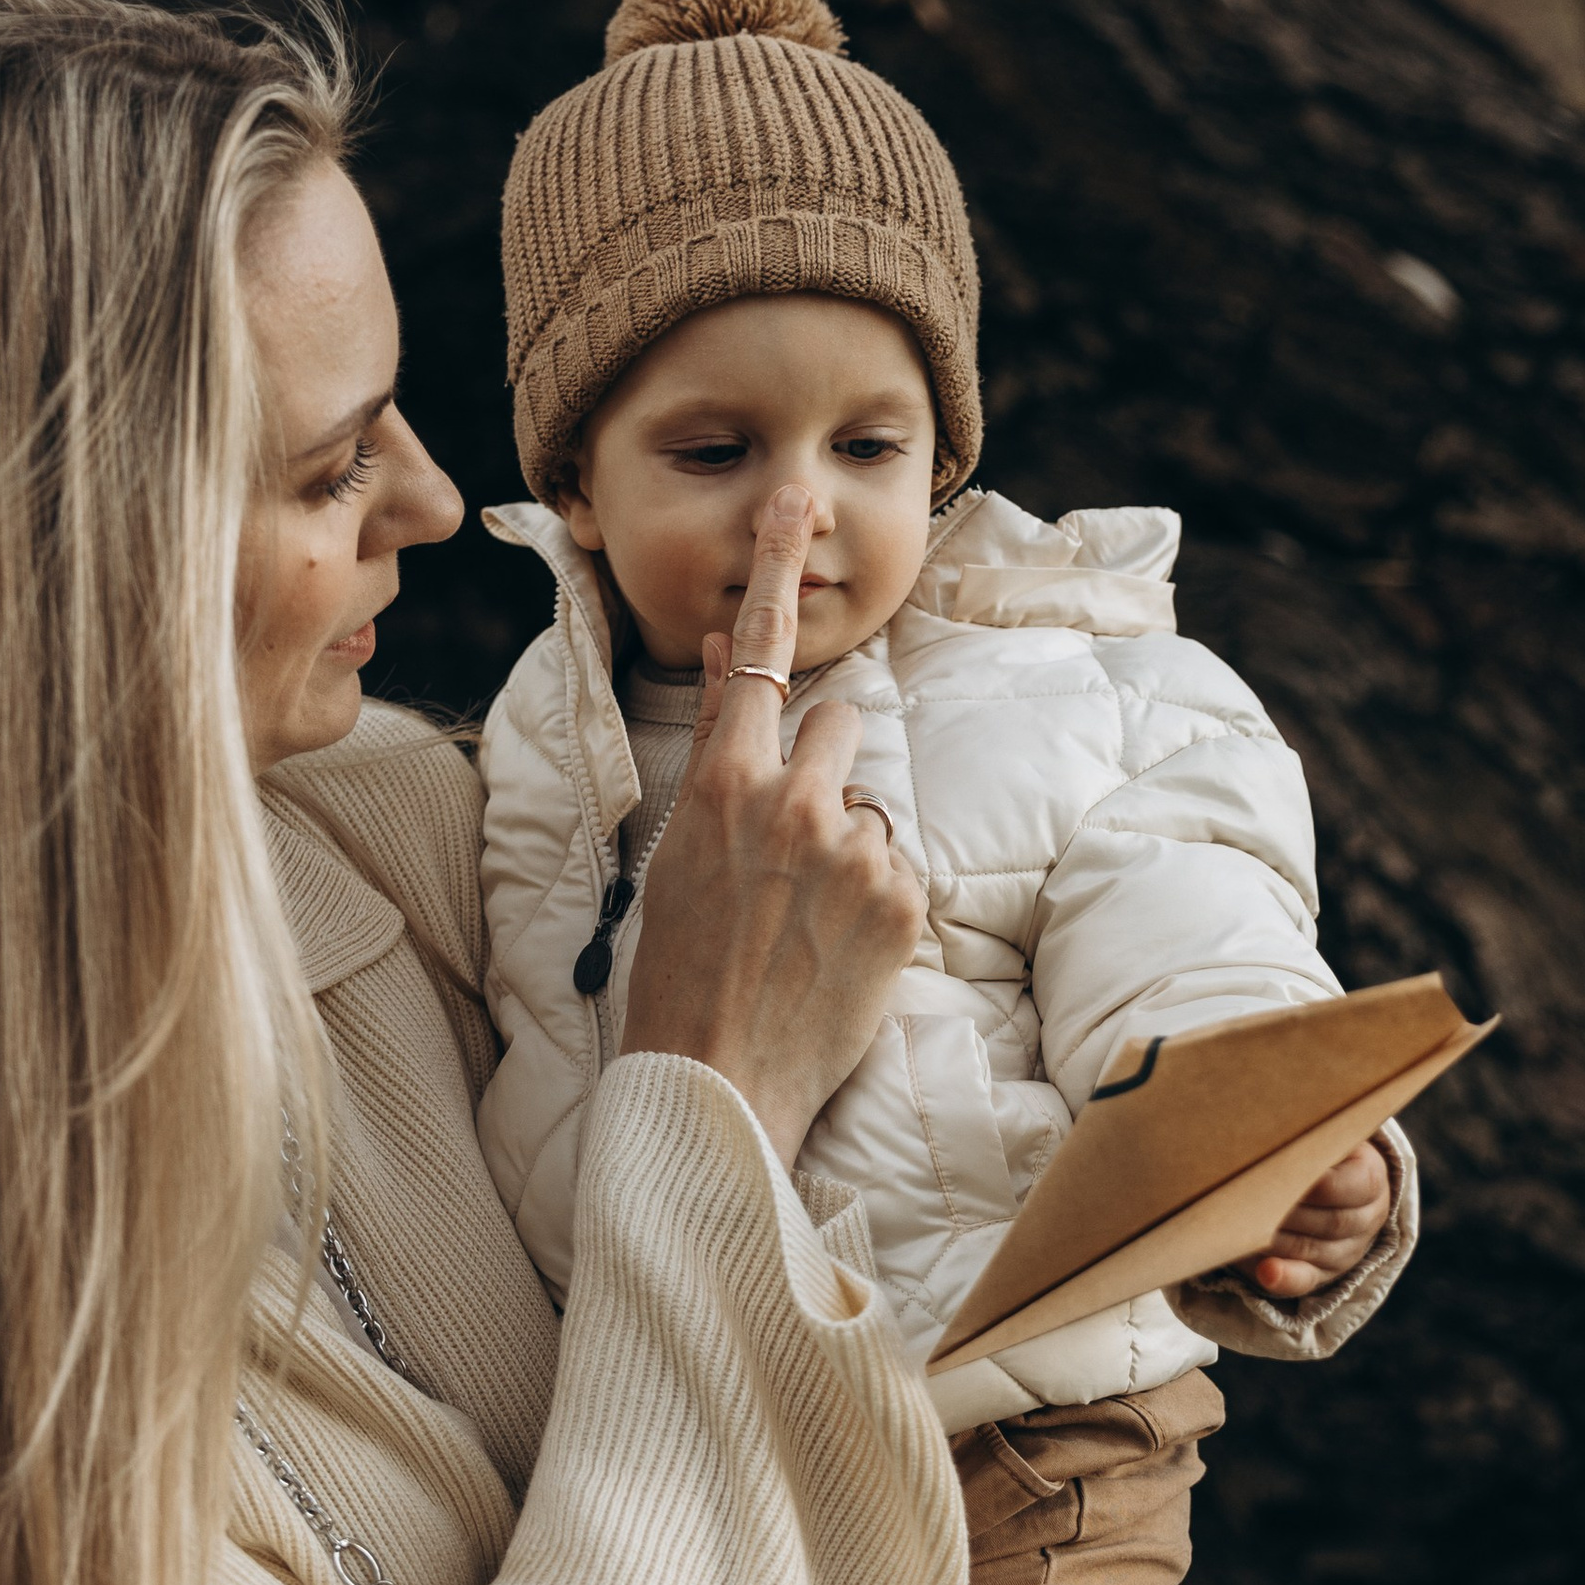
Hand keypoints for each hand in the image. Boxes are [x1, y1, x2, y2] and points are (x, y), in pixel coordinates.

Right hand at [623, 486, 925, 1164]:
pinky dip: (876, 899)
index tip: (801, 502)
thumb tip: (724, 654)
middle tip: (788, 851)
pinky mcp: (906, 900)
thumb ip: (714, 750)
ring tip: (805, 921)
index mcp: (723, 784)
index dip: (777, 571)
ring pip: (867, 802)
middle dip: (820, 767)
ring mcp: (857, 850)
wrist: (719, 1082)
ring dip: (847, 842)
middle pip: (836, 722)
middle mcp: (795, 801)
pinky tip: (835, 950)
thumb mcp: (678, 849)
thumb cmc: (680, 971)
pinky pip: (897, 865)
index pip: (757, 652)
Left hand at [1220, 1136, 1389, 1298]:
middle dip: (1285, 1212)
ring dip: (1275, 1239)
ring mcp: (1347, 1251)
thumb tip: (1278, 1112)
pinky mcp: (1323, 1274)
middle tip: (1247, 1199)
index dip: (1307, 1183)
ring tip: (1241, 1224)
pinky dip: (1284, 1279)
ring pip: (1311, 1250)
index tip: (1272, 1171)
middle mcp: (1367, 1218)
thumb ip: (1309, 1131)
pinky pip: (1305, 1281)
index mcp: (1370, 1178)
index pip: (1341, 1186)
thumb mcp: (1325, 1135)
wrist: (1333, 1184)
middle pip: (1328, 1222)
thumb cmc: (1318, 1152)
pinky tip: (1266, 1273)